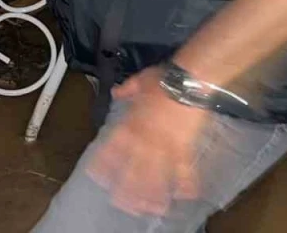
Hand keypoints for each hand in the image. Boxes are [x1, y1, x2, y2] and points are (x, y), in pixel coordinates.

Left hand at [85, 67, 210, 215]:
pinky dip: (185, 182)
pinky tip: (184, 196)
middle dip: (127, 188)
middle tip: (120, 203)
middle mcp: (146, 138)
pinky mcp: (184, 146)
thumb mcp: (140, 80)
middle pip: (133, 168)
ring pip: (156, 174)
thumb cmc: (164, 78)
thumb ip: (127, 89)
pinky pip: (184, 168)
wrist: (190, 79)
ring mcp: (165, 145)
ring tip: (150, 208)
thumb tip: (116, 92)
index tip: (96, 174)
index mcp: (133, 123)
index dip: (104, 162)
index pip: (114, 146)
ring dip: (152, 193)